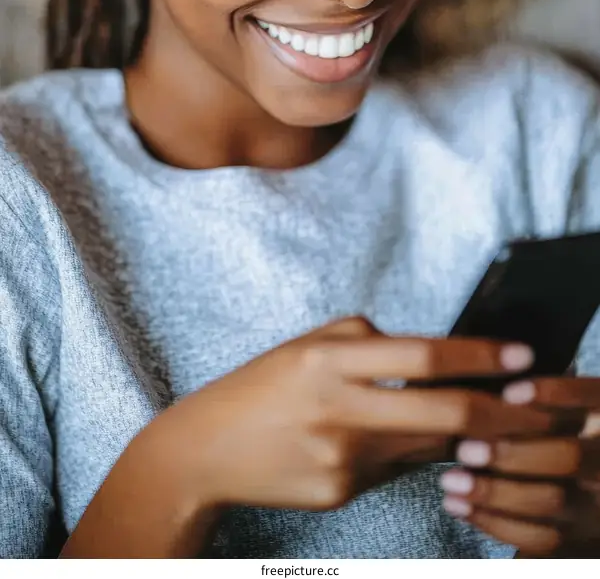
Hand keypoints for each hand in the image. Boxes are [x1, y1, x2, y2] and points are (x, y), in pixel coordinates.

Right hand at [169, 315, 550, 511]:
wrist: (205, 451)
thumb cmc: (261, 386)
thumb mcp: (307, 344)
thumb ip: (366, 340)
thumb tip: (429, 356)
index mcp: (326, 360)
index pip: (420, 355)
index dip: (477, 355)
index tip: (519, 353)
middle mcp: (337, 409)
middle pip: (440, 413)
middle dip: (496, 411)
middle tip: (529, 405)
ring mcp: (341, 458)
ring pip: (423, 443)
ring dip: (450, 430)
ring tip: (449, 413)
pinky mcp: (341, 493)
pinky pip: (393, 468)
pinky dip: (399, 451)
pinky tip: (366, 440)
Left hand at [440, 376, 599, 556]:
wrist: (579, 487)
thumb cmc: (548, 429)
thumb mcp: (555, 406)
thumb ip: (537, 396)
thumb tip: (495, 388)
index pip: (589, 397)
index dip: (555, 393)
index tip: (509, 392)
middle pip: (569, 458)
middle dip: (512, 454)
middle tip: (465, 449)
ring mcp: (594, 503)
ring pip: (551, 500)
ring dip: (494, 492)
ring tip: (451, 481)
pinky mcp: (575, 535)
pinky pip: (539, 536)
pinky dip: (493, 522)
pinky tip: (458, 506)